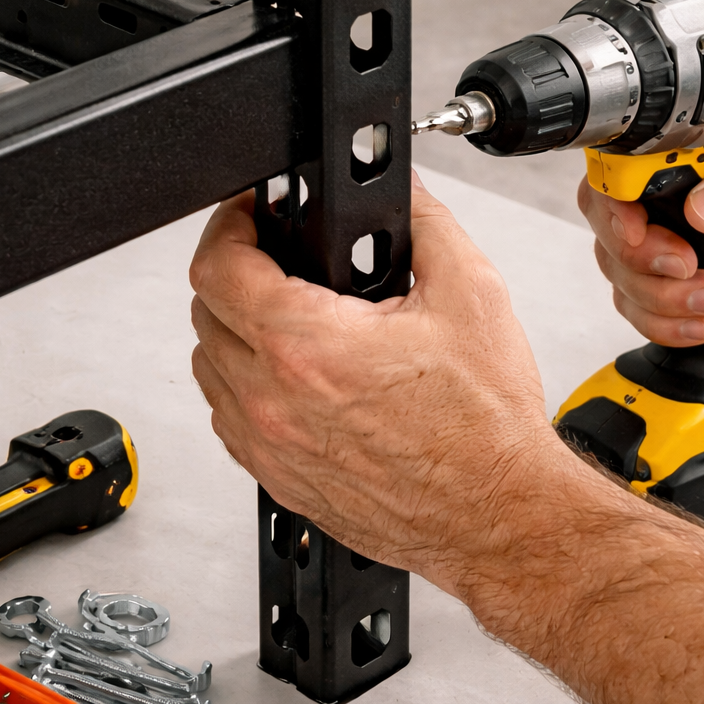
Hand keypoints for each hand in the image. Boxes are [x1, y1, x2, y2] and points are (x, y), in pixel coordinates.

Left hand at [189, 174, 582, 604]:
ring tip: (286, 318)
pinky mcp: (277, 480)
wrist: (500, 513)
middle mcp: (274, 401)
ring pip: (208, 368)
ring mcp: (270, 447)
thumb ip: (425, 222)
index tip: (253, 216)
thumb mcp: (471, 292)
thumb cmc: (486, 425)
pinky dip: (244, 388)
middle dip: (235, 274)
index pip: (217, 267)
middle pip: (204, 313)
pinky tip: (293, 378)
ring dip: (234, 333)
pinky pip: (229, 420)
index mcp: (308, 346)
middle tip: (279, 262)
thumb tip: (400, 191)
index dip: (230, 225)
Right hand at [578, 133, 703, 350]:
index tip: (637, 230)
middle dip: (641, 258)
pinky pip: (638, 312)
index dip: (616, 202)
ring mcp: (674, 250)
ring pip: (620, 275)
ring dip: (661, 298)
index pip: (626, 169)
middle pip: (611, 226)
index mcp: (702, 163)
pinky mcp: (677, 295)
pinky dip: (665, 325)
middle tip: (687, 267)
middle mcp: (678, 204)